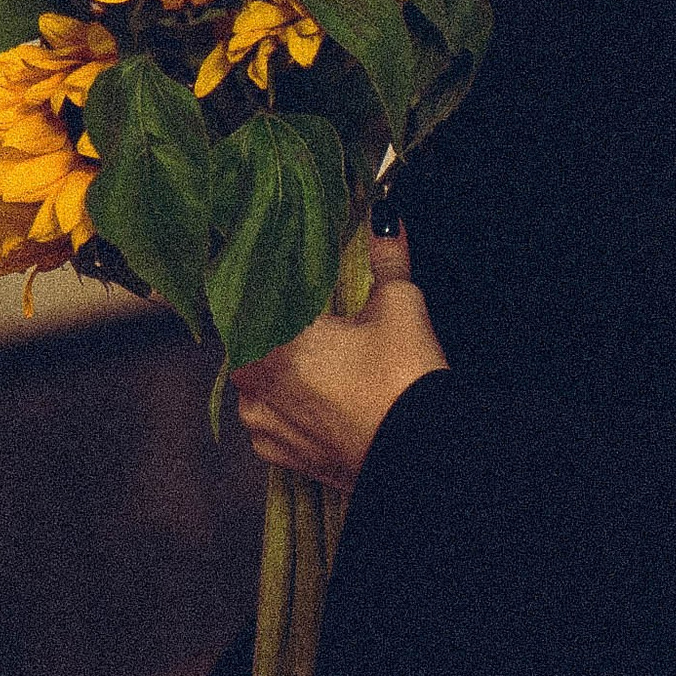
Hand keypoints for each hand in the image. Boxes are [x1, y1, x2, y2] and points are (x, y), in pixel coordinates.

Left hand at [229, 219, 446, 488]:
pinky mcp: (278, 454)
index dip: (270, 277)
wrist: (424, 458)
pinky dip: (288, 404)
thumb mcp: (399, 303)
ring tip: (319, 356)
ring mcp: (261, 422)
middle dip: (277, 323)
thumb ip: (386, 255)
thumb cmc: (403, 379)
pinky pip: (270, 417)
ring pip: (256, 379)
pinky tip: (318, 394)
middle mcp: (251, 382)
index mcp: (267, 337)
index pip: (254, 294)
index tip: (286, 264)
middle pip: (251, 337)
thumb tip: (388, 217)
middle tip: (312, 312)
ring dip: (279, 366)